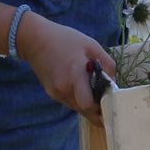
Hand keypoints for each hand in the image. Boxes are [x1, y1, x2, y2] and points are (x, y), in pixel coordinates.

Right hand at [15, 13, 116, 127]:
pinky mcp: (51, 92)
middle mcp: (63, 87)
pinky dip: (79, 99)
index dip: (101, 107)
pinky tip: (83, 88)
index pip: (88, 104)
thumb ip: (107, 65)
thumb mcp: (91, 46)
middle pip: (84, 110)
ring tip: (97, 92)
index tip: (111, 103)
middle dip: (97, 109)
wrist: (36, 40)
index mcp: (75, 74)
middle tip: (107, 101)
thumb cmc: (66, 40)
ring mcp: (55, 92)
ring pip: (77, 107)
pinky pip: (69, 101)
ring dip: (88, 104)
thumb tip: (114, 83)